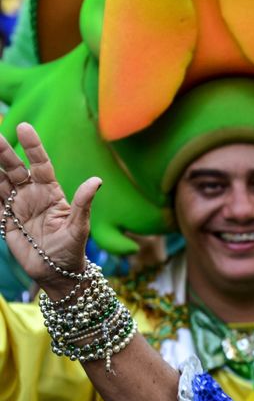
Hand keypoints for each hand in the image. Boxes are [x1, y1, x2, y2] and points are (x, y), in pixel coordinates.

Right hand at [0, 123, 101, 296]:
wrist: (57, 272)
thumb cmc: (72, 250)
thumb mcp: (79, 228)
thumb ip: (83, 204)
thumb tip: (97, 181)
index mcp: (51, 193)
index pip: (40, 164)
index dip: (32, 146)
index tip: (23, 127)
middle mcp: (32, 195)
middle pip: (14, 168)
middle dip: (3, 152)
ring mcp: (17, 206)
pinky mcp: (5, 220)